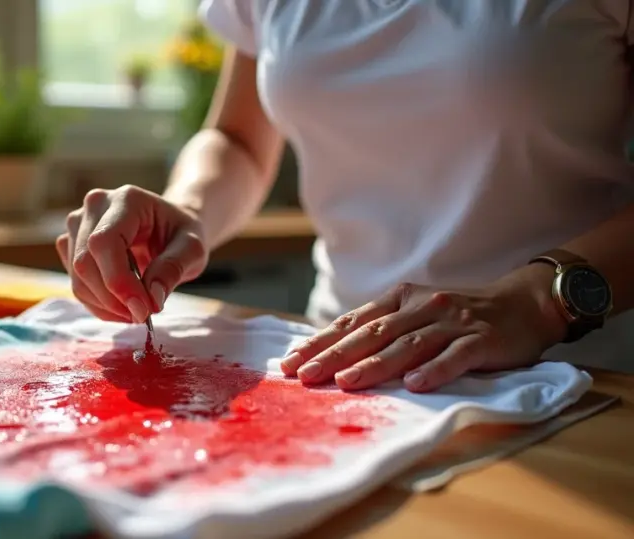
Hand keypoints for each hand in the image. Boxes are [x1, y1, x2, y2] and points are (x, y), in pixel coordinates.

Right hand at [57, 185, 208, 322]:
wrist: (168, 227)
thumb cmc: (180, 233)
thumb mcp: (193, 249)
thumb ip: (173, 269)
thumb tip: (151, 299)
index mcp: (126, 200)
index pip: (104, 243)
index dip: (117, 281)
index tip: (143, 309)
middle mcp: (95, 206)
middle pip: (84, 263)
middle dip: (113, 299)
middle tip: (143, 314)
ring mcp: (78, 225)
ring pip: (77, 278)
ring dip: (106, 306)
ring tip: (136, 310)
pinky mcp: (71, 245)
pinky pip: (76, 283)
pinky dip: (98, 304)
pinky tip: (121, 303)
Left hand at [280, 265, 568, 391]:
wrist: (524, 304)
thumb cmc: (460, 316)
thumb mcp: (417, 314)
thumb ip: (382, 329)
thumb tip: (333, 354)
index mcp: (401, 300)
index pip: (353, 323)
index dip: (320, 342)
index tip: (290, 362)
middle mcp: (421, 308)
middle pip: (371, 334)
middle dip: (334, 356)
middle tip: (304, 376)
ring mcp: (452, 323)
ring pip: (407, 345)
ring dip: (374, 365)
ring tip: (345, 382)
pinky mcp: (481, 341)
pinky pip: (455, 357)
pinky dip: (434, 370)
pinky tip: (414, 385)